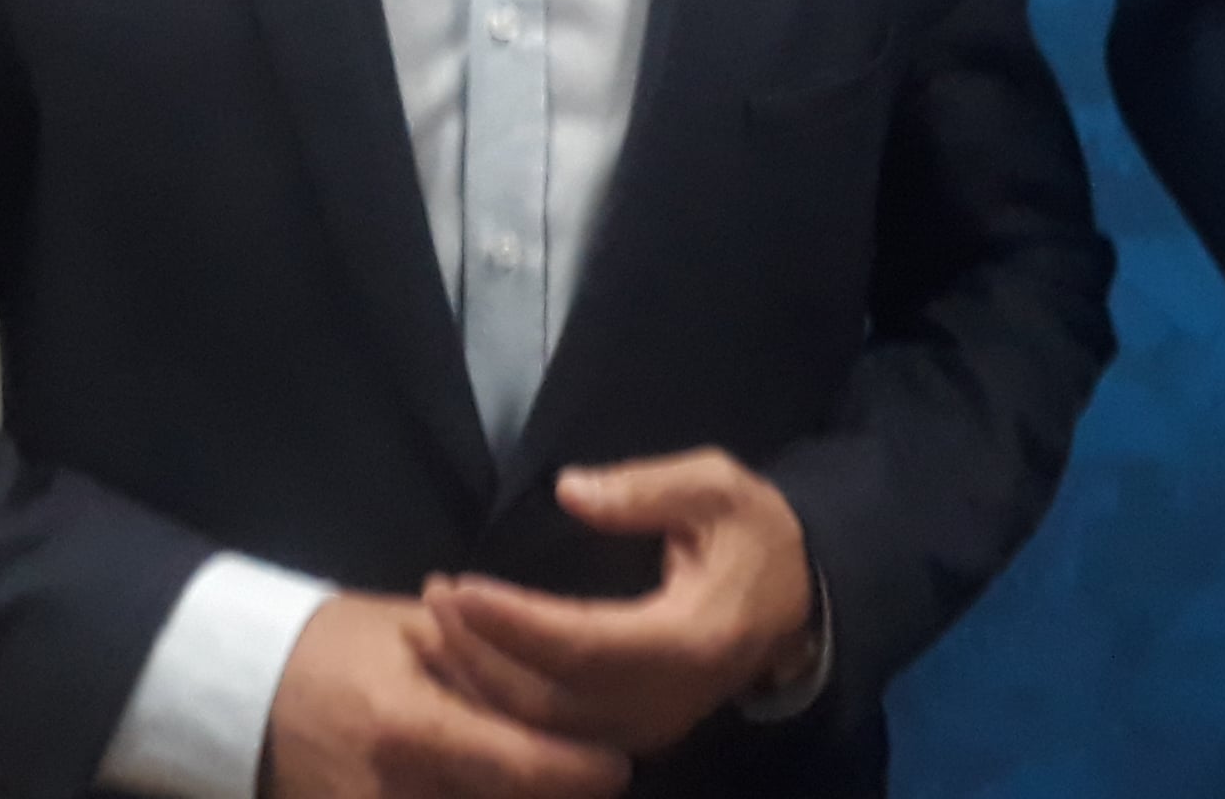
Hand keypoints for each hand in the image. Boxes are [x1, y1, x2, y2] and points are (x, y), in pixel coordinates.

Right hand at [261, 592, 628, 798]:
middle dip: (551, 795)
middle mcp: (395, 792)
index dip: (580, 772)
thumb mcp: (415, 634)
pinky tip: (482, 786)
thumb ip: (487, 666)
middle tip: (587, 774)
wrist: (236, 692)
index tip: (619, 766)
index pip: (521, 766)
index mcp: (412, 728)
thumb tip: (568, 688)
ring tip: (541, 778)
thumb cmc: (337, 646)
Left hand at [419, 450, 820, 756]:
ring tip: (432, 627)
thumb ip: (648, 488)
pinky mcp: (631, 736)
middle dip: (480, 653)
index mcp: (690, 640)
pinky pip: (553, 734)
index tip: (460, 588)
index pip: (585, 644)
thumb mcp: (717, 487)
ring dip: (480, 682)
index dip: (516, 623)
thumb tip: (571, 490)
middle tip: (431, 600)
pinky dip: (501, 703)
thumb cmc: (751, 535)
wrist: (793, 603)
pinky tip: (464, 663)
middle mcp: (664, 702)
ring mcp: (648, 730)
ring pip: (545, 728)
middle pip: (551, 698)